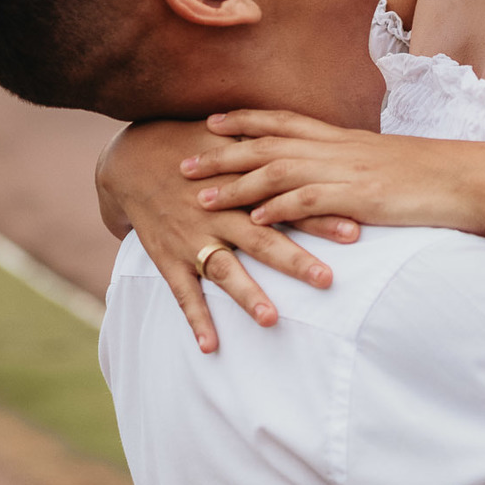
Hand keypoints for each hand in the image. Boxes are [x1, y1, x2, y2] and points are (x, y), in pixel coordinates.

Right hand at [96, 120, 360, 353]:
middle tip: (326, 280)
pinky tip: (210, 346)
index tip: (354, 231)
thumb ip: (271, 144)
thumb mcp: (229, 138)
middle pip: (261, 238)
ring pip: (223, 268)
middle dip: (293, 260)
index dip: (319, 216)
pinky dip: (194, 319)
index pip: (286, 201)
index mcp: (240, 183)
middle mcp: (218, 212)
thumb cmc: (192, 147)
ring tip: (270, 319)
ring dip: (246, 294)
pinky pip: (181, 292)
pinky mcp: (167, 257)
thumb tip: (325, 142)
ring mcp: (191, 237)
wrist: (129, 160)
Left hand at [185, 110, 484, 236]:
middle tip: (181, 162)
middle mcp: (339, 148)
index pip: (285, 121)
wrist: (477, 178)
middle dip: (221, 153)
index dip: (246, 120)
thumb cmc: (439, 176)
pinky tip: (254, 222)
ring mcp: (348, 172)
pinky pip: (310, 201)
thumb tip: (341, 176)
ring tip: (200, 199)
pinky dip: (279, 210)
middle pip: (267, 144)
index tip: (212, 121)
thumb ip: (359, 167)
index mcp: (345, 138)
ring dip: (235, 186)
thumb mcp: (389, 165)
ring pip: (278, 172)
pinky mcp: (361, 198)